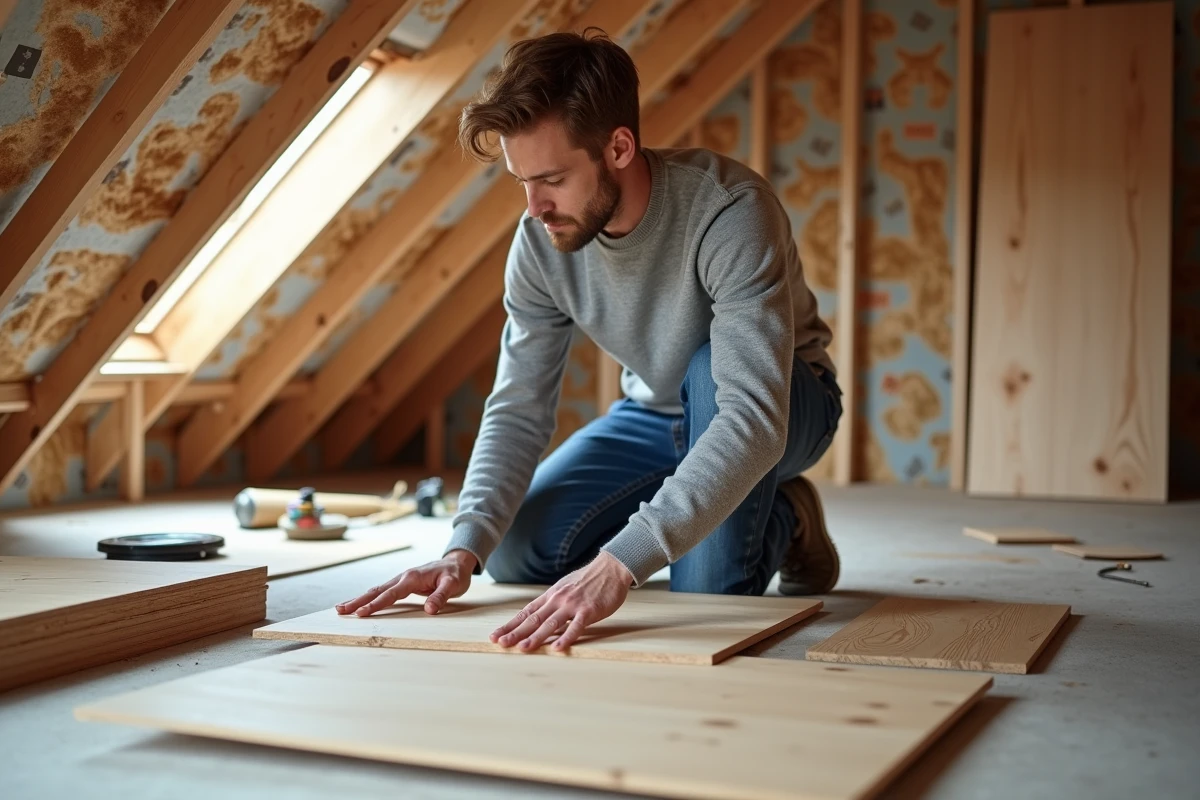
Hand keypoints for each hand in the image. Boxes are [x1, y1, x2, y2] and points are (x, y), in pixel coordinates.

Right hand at [335, 550, 476, 616]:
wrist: (456, 563)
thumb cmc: (455, 575)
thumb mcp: (453, 585)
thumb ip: (441, 596)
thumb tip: (430, 610)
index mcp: (412, 577)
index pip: (391, 593)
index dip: (376, 604)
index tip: (361, 613)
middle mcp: (403, 577)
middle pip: (377, 590)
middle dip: (358, 600)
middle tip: (340, 610)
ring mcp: (402, 579)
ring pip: (377, 590)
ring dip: (360, 599)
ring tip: (342, 608)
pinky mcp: (403, 584)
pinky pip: (383, 591)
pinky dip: (370, 597)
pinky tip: (361, 604)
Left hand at [490, 551, 632, 652]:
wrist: (612, 568)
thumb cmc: (589, 580)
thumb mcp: (565, 588)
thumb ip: (552, 603)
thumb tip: (537, 618)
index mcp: (551, 596)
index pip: (526, 613)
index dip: (510, 625)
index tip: (496, 635)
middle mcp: (558, 600)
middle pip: (533, 619)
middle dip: (515, 633)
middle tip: (501, 643)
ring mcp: (573, 605)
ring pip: (551, 623)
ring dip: (536, 637)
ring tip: (523, 648)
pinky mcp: (589, 611)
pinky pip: (576, 626)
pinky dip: (567, 637)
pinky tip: (558, 648)